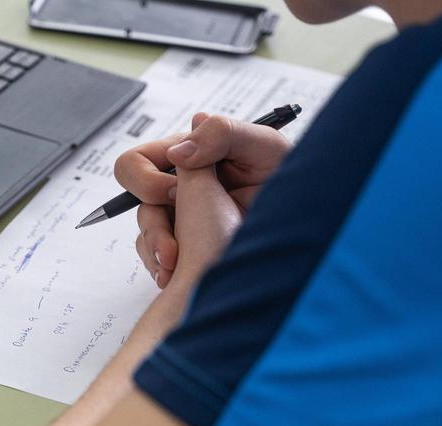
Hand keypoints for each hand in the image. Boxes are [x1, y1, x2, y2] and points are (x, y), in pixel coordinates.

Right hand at [114, 113, 291, 286]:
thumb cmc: (291, 182)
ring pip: (145, 234)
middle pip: (134, 201)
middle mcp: (180, 188)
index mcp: (191, 157)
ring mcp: (179, 220)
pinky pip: (154, 259)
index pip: (138, 161)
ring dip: (158, 252)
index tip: (176, 194)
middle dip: (152, 224)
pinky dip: (164, 269)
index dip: (147, 179)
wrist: (307, 228)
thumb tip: (177, 152)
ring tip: (178, 266)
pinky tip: (182, 273)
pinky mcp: (183, 248)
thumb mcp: (263, 146)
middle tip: (175, 239)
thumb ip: (220, 135)